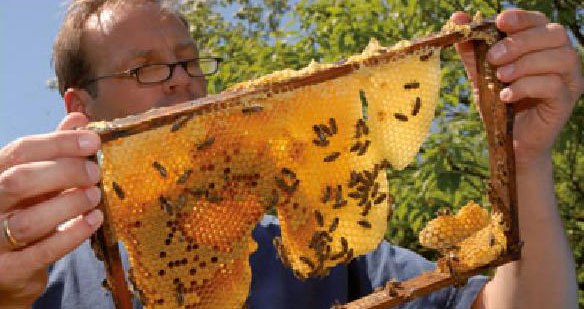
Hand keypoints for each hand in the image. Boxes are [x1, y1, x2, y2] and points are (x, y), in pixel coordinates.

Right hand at [0, 113, 102, 307]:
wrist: (5, 269)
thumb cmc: (21, 214)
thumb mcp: (33, 181)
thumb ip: (52, 152)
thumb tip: (78, 119)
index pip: (19, 151)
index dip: (59, 143)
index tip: (93, 141)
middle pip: (19, 181)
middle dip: (64, 172)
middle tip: (95, 172)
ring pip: (29, 221)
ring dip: (70, 204)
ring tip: (95, 196)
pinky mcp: (7, 272)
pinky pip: (42, 253)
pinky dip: (72, 235)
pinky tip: (94, 221)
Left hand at [452, 9, 583, 170]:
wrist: (508, 141)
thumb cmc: (499, 102)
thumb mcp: (482, 73)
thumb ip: (472, 48)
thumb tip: (457, 19)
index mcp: (542, 44)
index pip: (539, 20)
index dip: (521, 18)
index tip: (499, 23)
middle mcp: (562, 57)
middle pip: (553, 34)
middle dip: (520, 42)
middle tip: (493, 57)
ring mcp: (569, 78)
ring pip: (558, 56)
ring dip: (524, 64)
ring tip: (500, 77)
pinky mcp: (566, 101)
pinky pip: (553, 85)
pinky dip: (526, 86)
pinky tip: (506, 96)